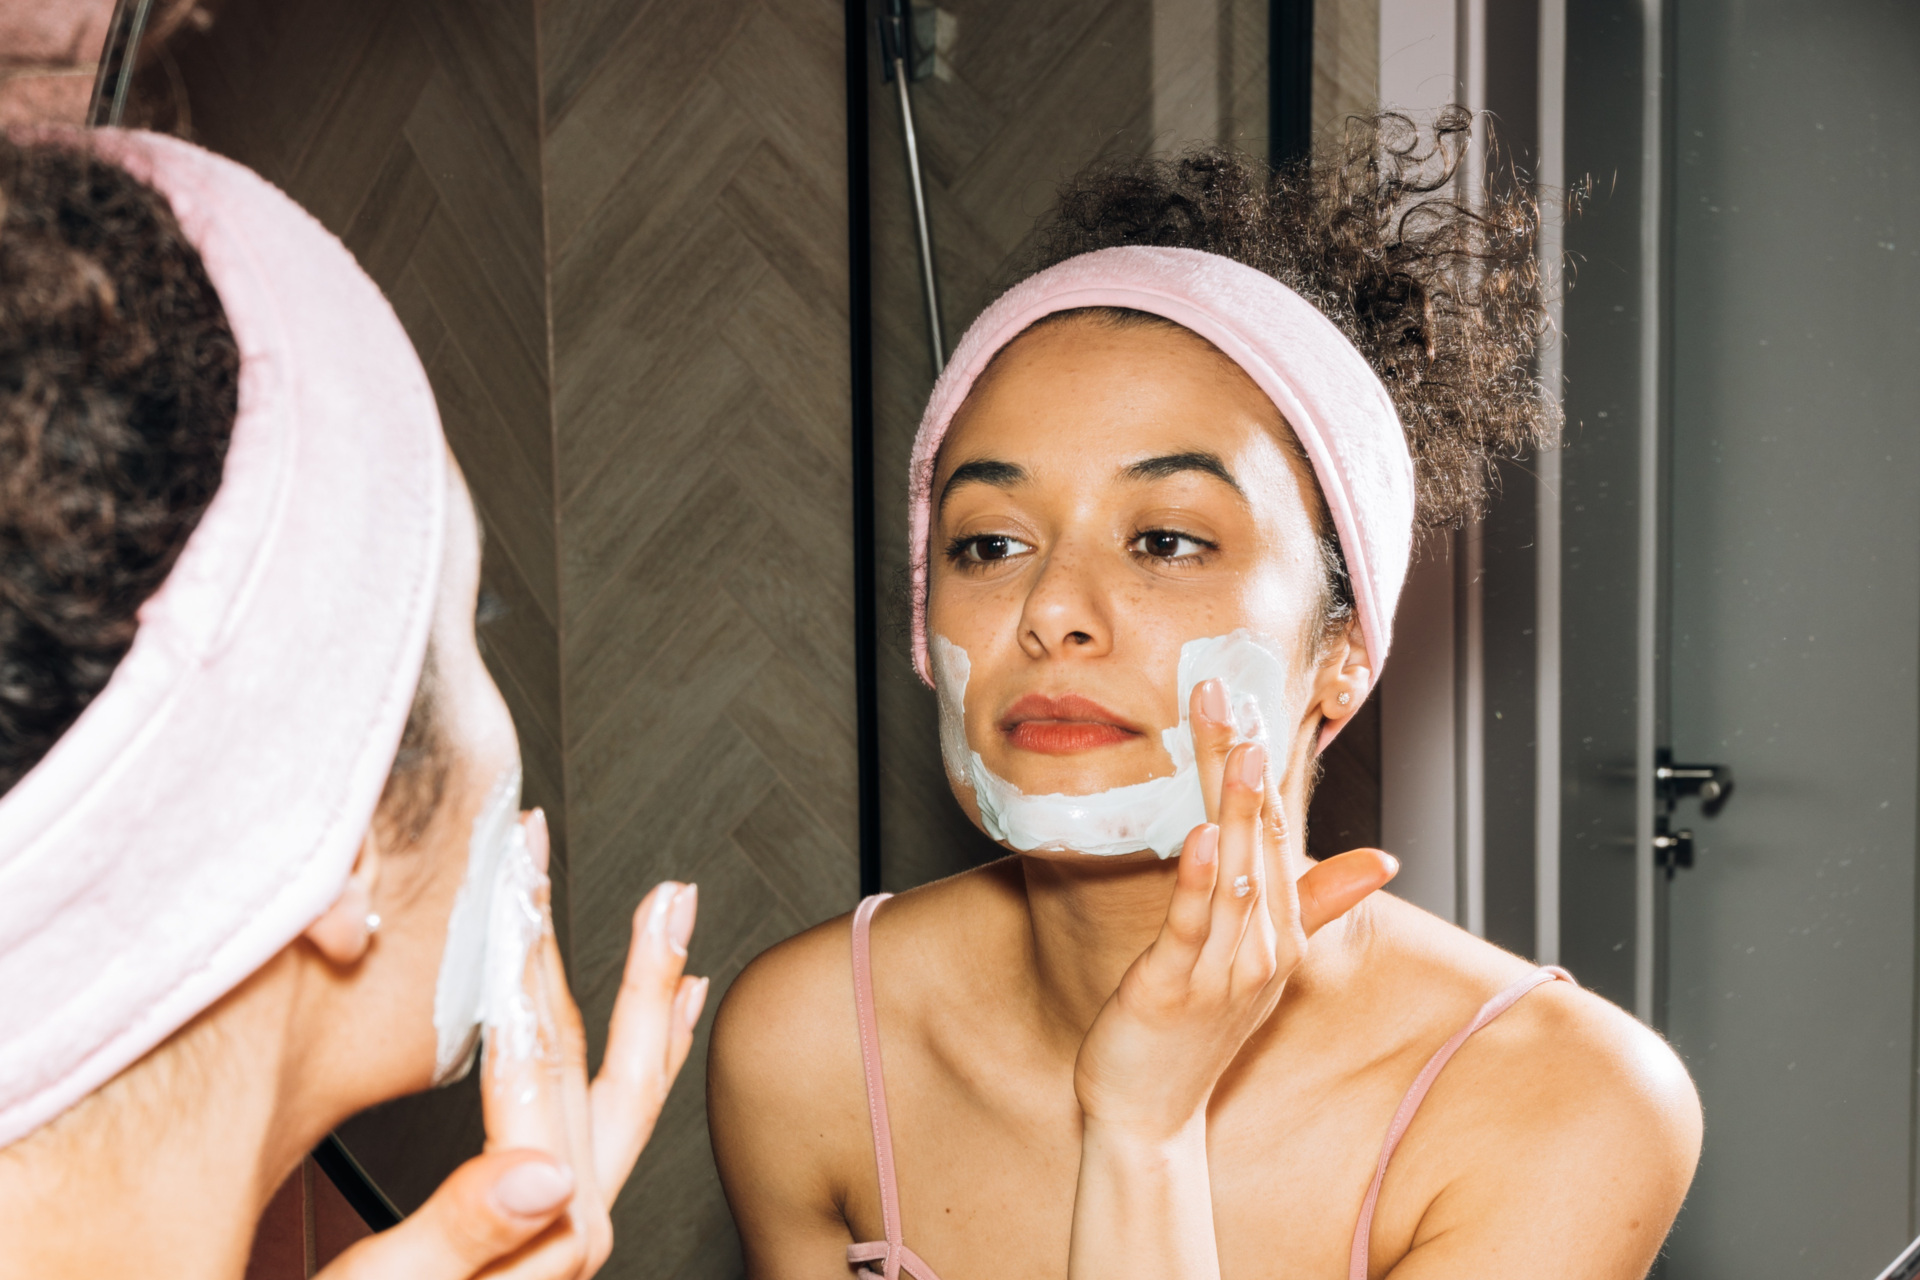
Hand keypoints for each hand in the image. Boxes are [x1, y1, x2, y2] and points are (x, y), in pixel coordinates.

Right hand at [317, 811, 707, 1278]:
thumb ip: (463, 1234)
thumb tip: (543, 1172)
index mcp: (543, 1227)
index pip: (543, 1060)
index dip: (531, 956)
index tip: (528, 872)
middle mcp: (572, 1222)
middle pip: (618, 1071)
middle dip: (642, 972)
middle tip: (671, 895)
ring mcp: (565, 1225)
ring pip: (627, 1092)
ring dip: (650, 1006)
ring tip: (676, 940)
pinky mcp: (543, 1229)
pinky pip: (611, 1126)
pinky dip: (635, 1063)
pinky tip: (652, 1029)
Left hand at [1071, 681, 1396, 1145]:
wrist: (1150, 1114)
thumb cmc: (1194, 1032)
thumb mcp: (1260, 962)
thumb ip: (1315, 902)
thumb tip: (1384, 857)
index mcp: (1279, 932)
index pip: (1279, 835)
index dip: (1264, 769)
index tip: (1252, 704)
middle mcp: (1262, 947)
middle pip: (1260, 840)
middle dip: (1246, 766)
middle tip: (1232, 694)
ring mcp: (1223, 970)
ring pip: (1236, 874)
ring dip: (1239, 808)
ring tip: (1238, 746)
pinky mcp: (1174, 990)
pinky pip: (1191, 927)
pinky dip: (1201, 880)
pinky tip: (1202, 835)